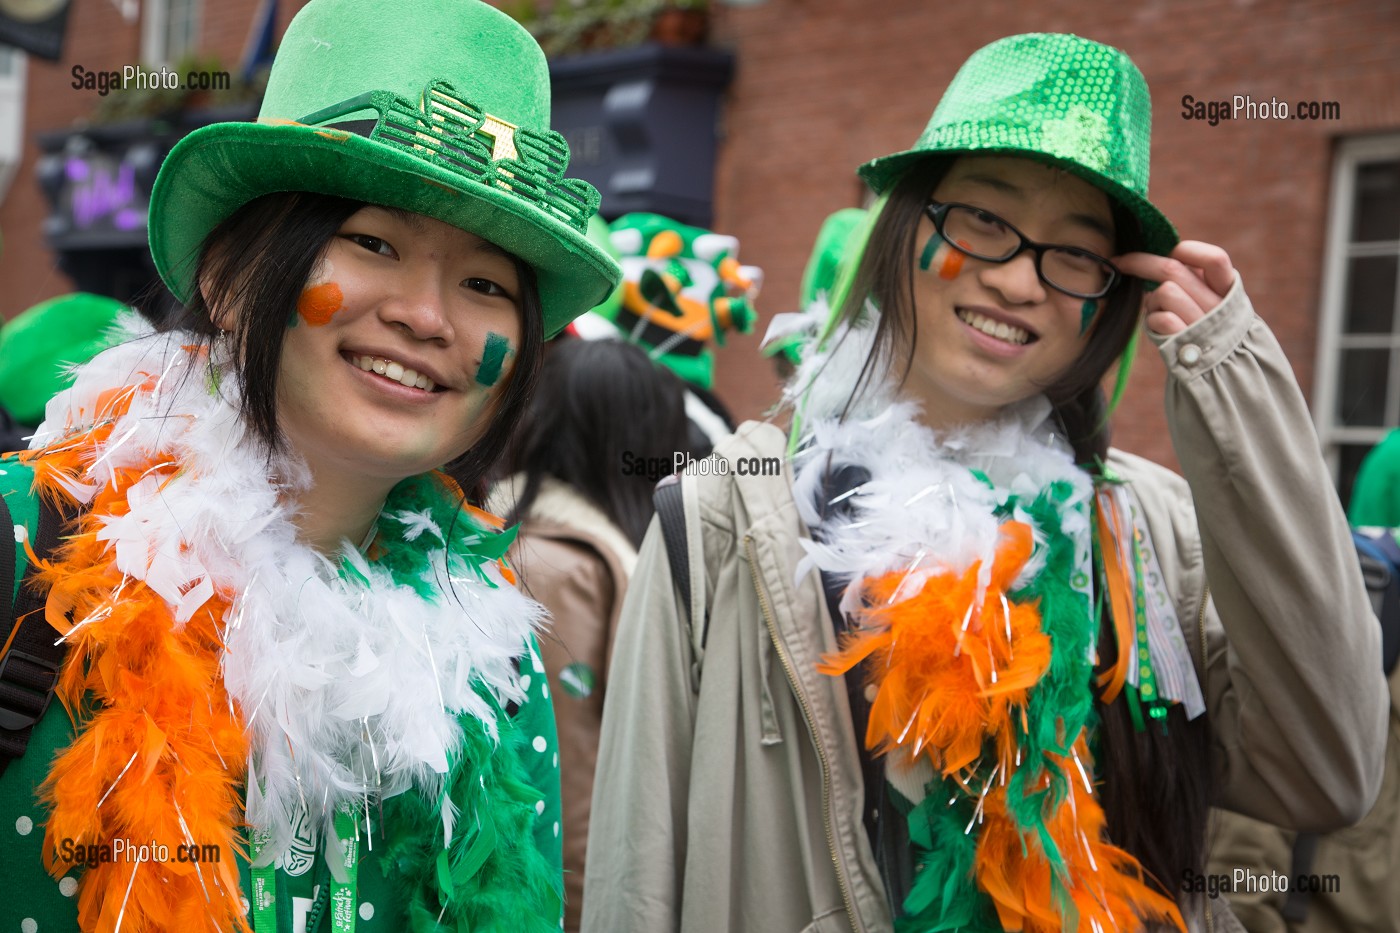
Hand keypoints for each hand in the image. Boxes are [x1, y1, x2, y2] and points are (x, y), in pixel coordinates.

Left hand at [1113, 241, 1236, 335]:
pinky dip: (1153, 322)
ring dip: (1152, 302)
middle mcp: (1219, 306)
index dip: (1189, 250)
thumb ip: (1193, 282)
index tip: (1171, 251)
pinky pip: (1159, 319)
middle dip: (1140, 262)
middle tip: (1120, 262)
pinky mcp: (1186, 342)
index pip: (1214, 259)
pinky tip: (1161, 332)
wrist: (1219, 377)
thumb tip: (1155, 258)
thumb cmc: (1205, 334)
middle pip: (1173, 270)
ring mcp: (1203, 325)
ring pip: (1163, 292)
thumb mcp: (1210, 305)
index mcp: (1228, 291)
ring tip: (1160, 314)